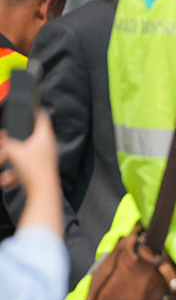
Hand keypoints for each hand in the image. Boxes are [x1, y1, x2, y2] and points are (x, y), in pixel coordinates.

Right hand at [1, 111, 61, 236]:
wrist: (43, 195)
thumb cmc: (32, 170)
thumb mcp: (13, 150)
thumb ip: (5, 141)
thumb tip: (3, 137)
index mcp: (45, 137)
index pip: (42, 117)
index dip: (35, 109)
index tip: (30, 105)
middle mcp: (47, 147)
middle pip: (31, 135)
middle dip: (17, 136)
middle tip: (7, 137)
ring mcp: (44, 160)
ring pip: (25, 153)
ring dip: (12, 158)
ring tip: (5, 160)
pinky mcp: (40, 171)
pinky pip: (24, 168)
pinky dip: (13, 173)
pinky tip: (6, 180)